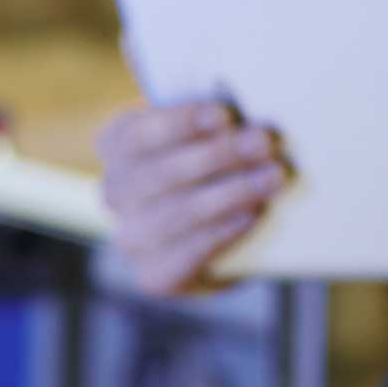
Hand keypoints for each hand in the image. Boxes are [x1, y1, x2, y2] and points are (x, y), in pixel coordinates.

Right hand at [95, 101, 288, 294]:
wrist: (212, 239)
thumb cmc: (213, 169)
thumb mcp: (207, 136)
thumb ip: (213, 124)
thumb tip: (247, 110)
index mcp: (118, 146)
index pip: (137, 133)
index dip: (179, 123)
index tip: (224, 114)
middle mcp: (115, 193)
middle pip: (160, 173)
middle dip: (217, 156)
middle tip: (263, 143)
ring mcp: (131, 238)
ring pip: (176, 213)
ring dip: (229, 193)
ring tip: (272, 178)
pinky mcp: (155, 276)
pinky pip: (186, 254)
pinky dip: (223, 231)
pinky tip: (253, 214)